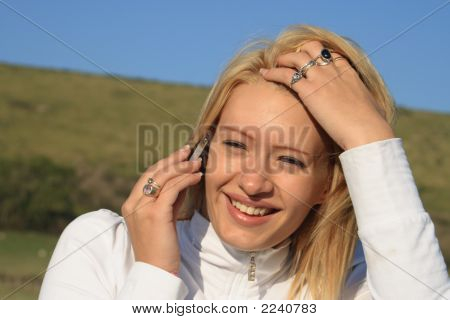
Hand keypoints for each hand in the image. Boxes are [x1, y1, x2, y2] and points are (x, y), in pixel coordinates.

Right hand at [121, 145, 202, 274]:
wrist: (157, 271)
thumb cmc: (162, 247)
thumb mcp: (163, 218)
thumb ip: (169, 199)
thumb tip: (184, 179)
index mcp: (131, 204)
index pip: (148, 176)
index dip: (164, 163)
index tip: (179, 155)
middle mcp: (133, 203)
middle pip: (153, 172)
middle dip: (172, 160)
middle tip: (188, 152)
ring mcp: (142, 208)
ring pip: (162, 177)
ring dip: (182, 167)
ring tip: (196, 163)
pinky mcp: (155, 214)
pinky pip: (172, 189)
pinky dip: (185, 180)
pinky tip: (196, 177)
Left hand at [259, 41, 394, 150]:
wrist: (365, 130)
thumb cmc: (371, 124)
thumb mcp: (371, 106)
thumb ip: (365, 103)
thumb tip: (371, 112)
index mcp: (348, 73)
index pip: (331, 55)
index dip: (318, 55)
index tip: (310, 61)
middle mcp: (333, 71)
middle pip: (313, 48)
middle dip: (300, 51)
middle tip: (290, 59)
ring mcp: (320, 78)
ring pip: (296, 57)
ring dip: (284, 58)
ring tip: (275, 64)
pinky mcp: (308, 90)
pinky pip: (285, 75)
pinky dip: (272, 72)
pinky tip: (264, 74)